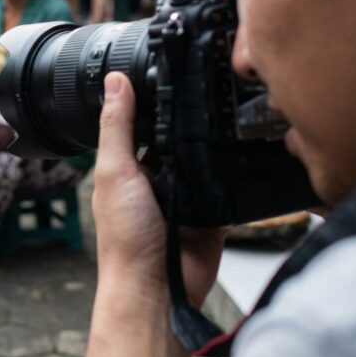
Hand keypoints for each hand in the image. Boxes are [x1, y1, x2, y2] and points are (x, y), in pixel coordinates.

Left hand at [84, 72, 224, 356]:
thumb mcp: (115, 172)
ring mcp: (185, 195)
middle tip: (206, 86)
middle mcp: (155, 178)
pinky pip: (226, 184)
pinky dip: (231, 172)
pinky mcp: (212, 211)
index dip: (152, 100)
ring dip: (210, 145)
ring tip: (227, 113)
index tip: (168, 68)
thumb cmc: (126, 239)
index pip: (141, 124)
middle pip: (176, 138)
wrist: (158, 288)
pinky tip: (241, 150)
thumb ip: (117, 127)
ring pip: (203, 157)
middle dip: (188, 121)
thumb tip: (114, 82)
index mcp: (126, 168)